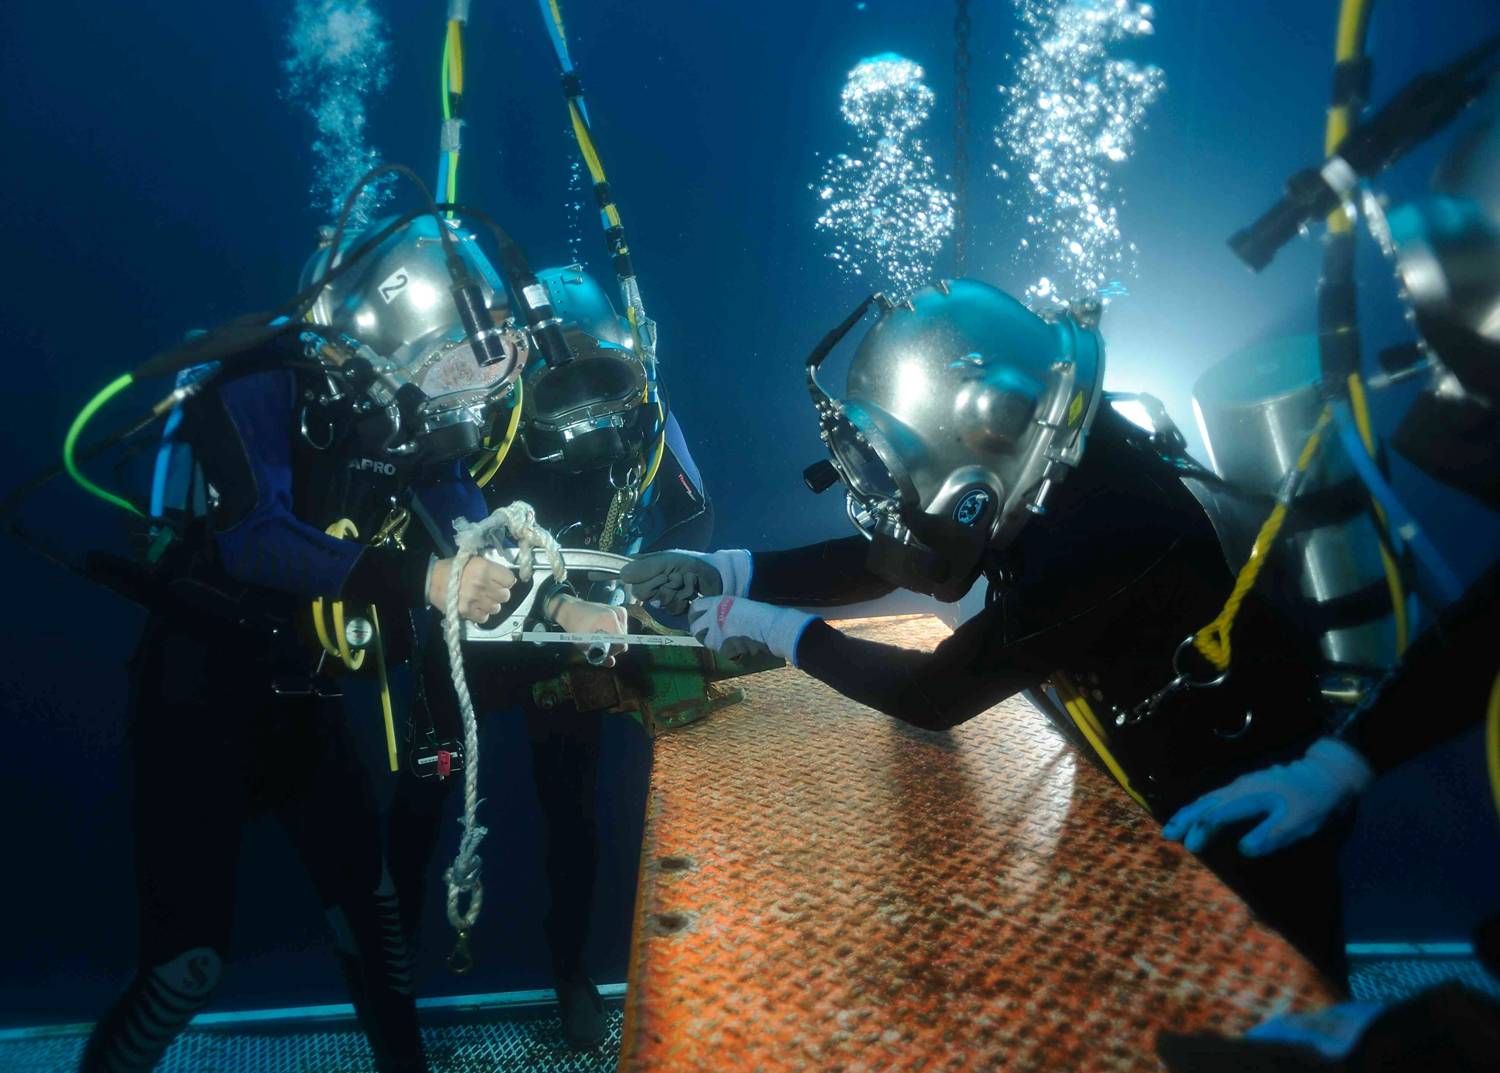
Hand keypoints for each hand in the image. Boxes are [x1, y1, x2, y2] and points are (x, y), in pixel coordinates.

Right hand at [429, 556, 516, 623]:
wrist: (431, 580)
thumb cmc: (452, 568)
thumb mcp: (473, 560)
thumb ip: (491, 569)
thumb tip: (507, 579)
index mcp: (484, 568)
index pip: (510, 579)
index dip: (505, 581)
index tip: (500, 582)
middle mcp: (482, 584)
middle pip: (505, 596)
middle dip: (499, 594)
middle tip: (490, 591)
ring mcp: (475, 599)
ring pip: (496, 608)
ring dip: (491, 605)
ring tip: (482, 600)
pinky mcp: (467, 612)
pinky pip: (484, 617)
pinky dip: (481, 614)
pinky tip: (475, 607)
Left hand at [550, 595, 629, 666]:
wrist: (570, 608)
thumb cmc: (575, 626)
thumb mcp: (584, 643)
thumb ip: (599, 655)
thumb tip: (612, 663)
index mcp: (610, 619)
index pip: (621, 644)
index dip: (612, 652)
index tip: (601, 651)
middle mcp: (619, 613)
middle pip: (622, 639)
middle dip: (612, 646)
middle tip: (597, 645)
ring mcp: (621, 611)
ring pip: (622, 635)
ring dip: (612, 640)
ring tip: (597, 636)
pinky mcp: (620, 611)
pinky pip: (621, 629)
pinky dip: (613, 633)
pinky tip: (602, 631)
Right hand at [620, 549, 752, 614]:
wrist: (715, 576)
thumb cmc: (690, 563)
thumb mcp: (667, 561)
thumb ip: (645, 567)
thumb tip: (622, 574)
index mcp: (645, 566)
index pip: (628, 576)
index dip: (634, 577)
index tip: (641, 575)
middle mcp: (650, 582)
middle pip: (642, 592)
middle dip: (664, 584)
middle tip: (677, 577)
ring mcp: (661, 595)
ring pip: (659, 602)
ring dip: (678, 592)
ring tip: (688, 583)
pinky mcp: (673, 607)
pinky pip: (672, 610)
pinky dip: (684, 601)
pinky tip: (692, 595)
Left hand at [686, 594, 814, 664]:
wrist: (769, 626)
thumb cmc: (761, 612)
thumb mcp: (738, 604)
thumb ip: (724, 609)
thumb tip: (715, 617)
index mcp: (717, 602)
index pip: (695, 607)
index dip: (694, 614)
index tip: (697, 618)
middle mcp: (712, 616)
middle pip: (695, 628)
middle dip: (699, 633)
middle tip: (707, 635)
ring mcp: (716, 633)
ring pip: (706, 642)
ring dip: (714, 642)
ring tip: (726, 641)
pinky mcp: (723, 648)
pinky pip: (721, 651)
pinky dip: (728, 651)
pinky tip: (738, 647)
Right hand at [1162, 738, 1373, 857]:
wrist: (1327, 774)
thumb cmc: (1314, 801)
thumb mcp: (1299, 821)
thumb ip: (1271, 834)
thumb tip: (1243, 849)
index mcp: (1250, 796)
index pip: (1218, 812)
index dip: (1202, 828)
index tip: (1189, 845)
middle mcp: (1240, 788)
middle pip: (1206, 803)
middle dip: (1186, 819)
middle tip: (1167, 835)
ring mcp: (1241, 785)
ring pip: (1209, 798)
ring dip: (1190, 813)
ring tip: (1174, 828)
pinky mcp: (1246, 786)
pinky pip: (1216, 797)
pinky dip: (1202, 807)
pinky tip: (1199, 815)